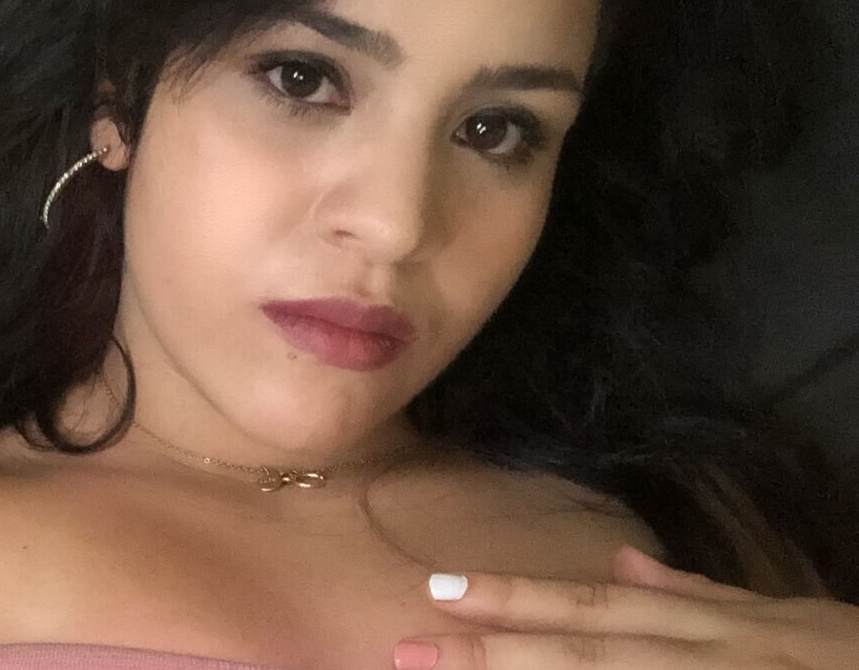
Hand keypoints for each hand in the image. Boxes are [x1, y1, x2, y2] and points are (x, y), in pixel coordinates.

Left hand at [392, 544, 858, 668]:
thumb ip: (698, 596)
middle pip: (588, 657)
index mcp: (714, 630)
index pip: (596, 610)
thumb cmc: (852, 659)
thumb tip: (622, 565)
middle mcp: (708, 662)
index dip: (517, 600)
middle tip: (409, 649)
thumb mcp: (784, 619)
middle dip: (497, 655)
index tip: (438, 591)